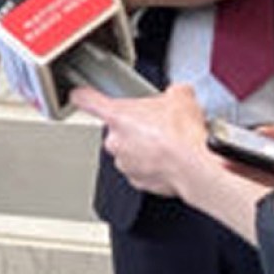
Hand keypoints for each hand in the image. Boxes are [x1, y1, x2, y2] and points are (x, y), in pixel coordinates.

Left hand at [70, 84, 215, 198]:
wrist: (194, 166)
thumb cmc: (181, 134)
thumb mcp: (180, 98)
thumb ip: (173, 92)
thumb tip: (179, 93)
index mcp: (116, 115)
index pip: (87, 100)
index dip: (83, 96)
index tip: (79, 95)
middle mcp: (114, 140)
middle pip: (118, 129)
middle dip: (135, 127)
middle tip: (158, 126)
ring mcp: (124, 163)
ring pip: (130, 152)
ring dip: (145, 148)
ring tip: (168, 144)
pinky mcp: (137, 181)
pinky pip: (142, 171)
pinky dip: (155, 167)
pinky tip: (171, 160)